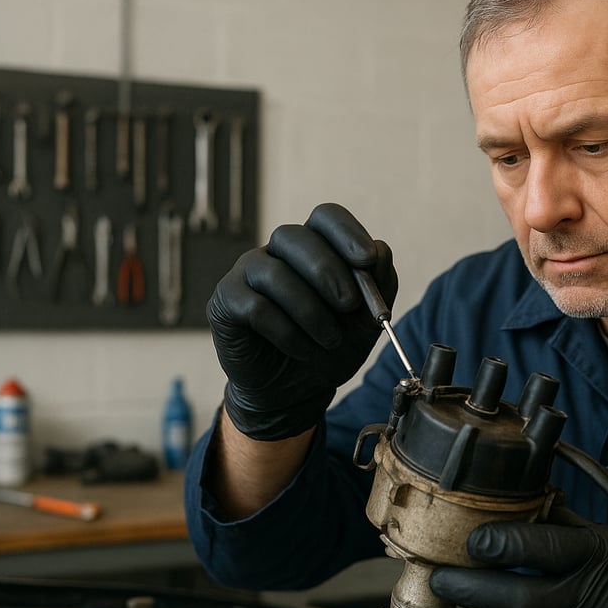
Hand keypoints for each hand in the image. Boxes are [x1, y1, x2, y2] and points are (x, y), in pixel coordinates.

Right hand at [207, 203, 397, 440]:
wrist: (298, 390)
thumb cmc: (331, 346)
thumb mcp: (366, 320)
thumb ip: (379, 285)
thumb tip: (380, 250)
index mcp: (314, 247)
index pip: (326, 217)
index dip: (347, 232)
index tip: (367, 259)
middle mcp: (277, 252)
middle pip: (296, 237)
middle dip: (328, 271)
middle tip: (349, 305)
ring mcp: (248, 273)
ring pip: (275, 273)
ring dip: (310, 311)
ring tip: (330, 340)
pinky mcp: (226, 301)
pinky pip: (255, 306)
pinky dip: (286, 331)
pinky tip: (302, 349)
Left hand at [429, 520, 607, 607]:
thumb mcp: (598, 535)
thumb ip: (552, 524)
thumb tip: (497, 505)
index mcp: (600, 555)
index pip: (546, 548)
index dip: (503, 544)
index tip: (472, 540)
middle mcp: (596, 600)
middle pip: (522, 600)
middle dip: (473, 588)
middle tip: (442, 578)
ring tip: (486, 600)